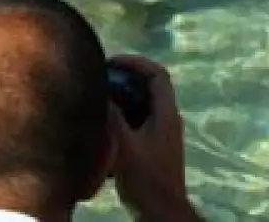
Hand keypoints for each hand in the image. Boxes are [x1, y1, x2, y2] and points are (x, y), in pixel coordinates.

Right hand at [107, 55, 200, 221]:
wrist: (161, 212)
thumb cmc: (146, 177)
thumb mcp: (125, 145)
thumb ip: (113, 116)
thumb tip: (101, 91)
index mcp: (167, 113)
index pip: (158, 74)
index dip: (136, 62)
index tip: (111, 62)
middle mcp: (169, 119)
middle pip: (151, 87)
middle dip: (126, 79)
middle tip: (101, 79)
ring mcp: (164, 134)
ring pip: (144, 105)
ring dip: (123, 98)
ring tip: (99, 99)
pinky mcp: (156, 147)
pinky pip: (141, 121)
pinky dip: (124, 116)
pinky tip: (105, 126)